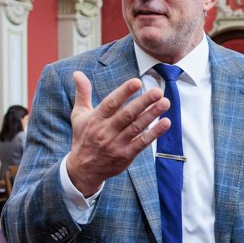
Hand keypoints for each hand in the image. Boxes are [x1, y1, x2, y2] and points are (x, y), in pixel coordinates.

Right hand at [67, 71, 170, 195]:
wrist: (84, 169)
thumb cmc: (83, 137)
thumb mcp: (79, 115)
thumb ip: (82, 93)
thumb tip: (77, 73)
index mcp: (96, 119)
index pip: (111, 103)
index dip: (124, 92)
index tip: (137, 82)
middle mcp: (106, 131)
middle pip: (127, 114)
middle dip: (144, 102)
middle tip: (158, 92)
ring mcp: (116, 144)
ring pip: (136, 127)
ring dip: (152, 114)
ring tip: (165, 103)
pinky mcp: (126, 155)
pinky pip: (142, 143)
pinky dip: (154, 133)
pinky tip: (165, 123)